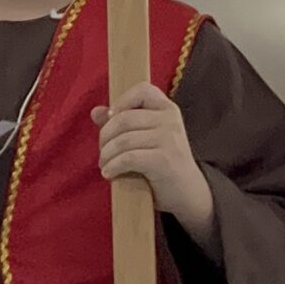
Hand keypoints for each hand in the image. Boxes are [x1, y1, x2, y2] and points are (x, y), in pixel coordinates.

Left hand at [93, 85, 212, 231]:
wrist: (188, 193)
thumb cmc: (163, 164)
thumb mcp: (145, 139)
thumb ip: (122, 124)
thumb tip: (96, 111)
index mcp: (168, 109)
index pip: (142, 90)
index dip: (121, 102)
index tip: (110, 119)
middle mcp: (171, 120)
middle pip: (124, 119)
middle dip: (105, 137)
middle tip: (103, 152)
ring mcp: (170, 139)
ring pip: (123, 140)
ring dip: (107, 155)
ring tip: (105, 165)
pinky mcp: (164, 160)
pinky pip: (128, 158)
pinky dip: (113, 166)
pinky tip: (109, 174)